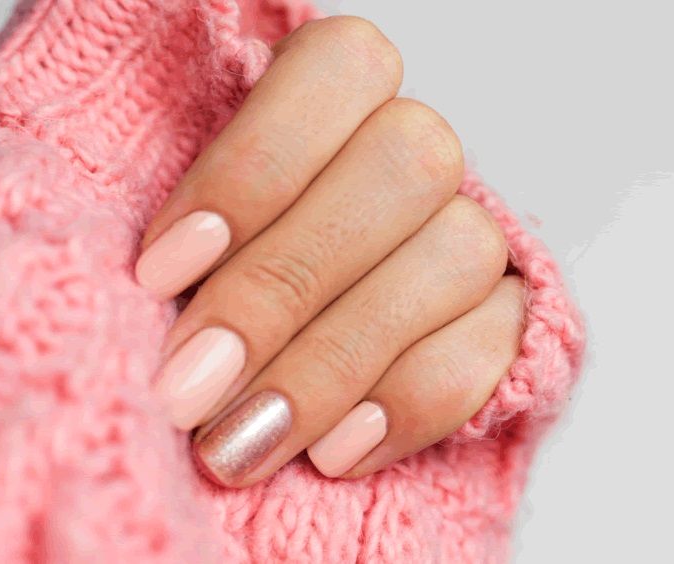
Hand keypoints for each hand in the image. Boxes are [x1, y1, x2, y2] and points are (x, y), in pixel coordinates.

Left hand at [135, 16, 523, 487]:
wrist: (275, 360)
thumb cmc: (207, 285)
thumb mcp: (179, 237)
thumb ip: (185, 237)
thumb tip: (160, 291)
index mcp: (339, 89)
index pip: (339, 70)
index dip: (253, 168)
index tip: (161, 272)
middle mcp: (418, 147)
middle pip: (402, 168)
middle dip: (283, 289)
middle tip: (191, 388)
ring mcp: (476, 228)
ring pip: (455, 256)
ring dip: (337, 363)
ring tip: (245, 443)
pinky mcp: (513, 314)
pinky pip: (491, 349)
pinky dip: (407, 407)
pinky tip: (334, 453)